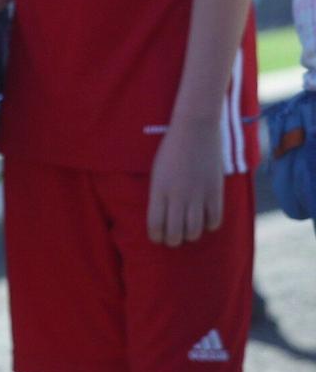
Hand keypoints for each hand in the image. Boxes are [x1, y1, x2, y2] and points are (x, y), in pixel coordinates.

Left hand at [147, 118, 225, 245]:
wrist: (195, 129)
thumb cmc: (171, 150)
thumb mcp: (157, 173)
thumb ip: (159, 194)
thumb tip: (163, 218)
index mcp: (158, 190)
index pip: (155, 225)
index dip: (156, 237)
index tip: (158, 238)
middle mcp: (177, 196)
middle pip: (175, 233)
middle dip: (173, 241)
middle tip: (173, 239)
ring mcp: (198, 195)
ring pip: (194, 231)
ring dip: (190, 235)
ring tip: (188, 232)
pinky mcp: (216, 192)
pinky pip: (214, 220)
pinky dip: (209, 225)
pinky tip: (205, 221)